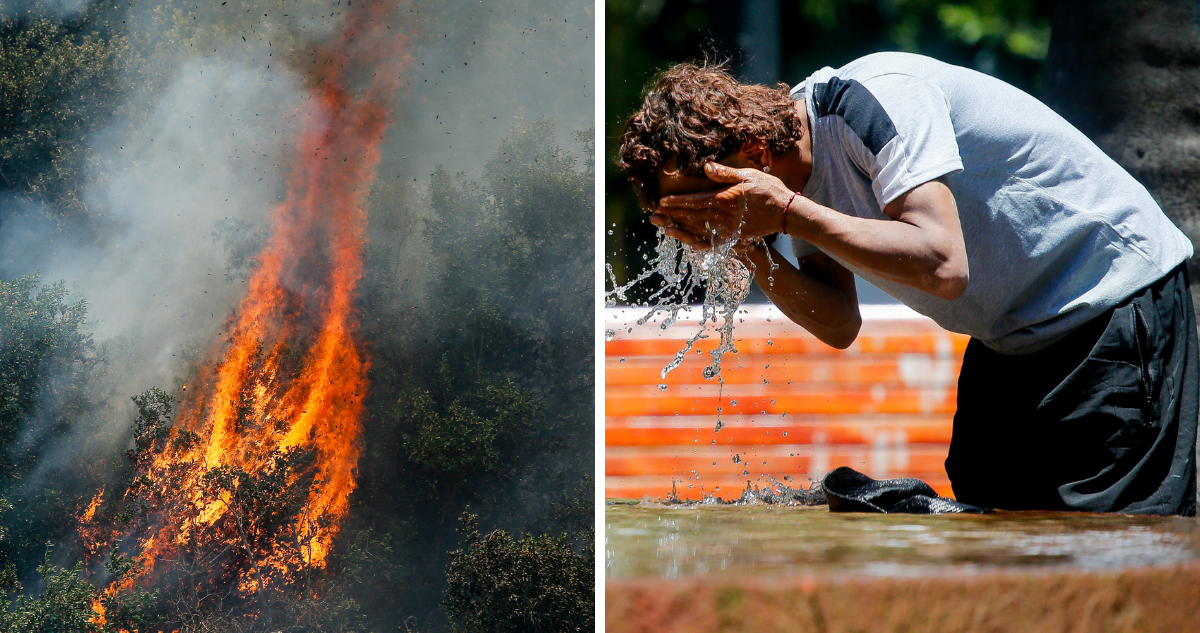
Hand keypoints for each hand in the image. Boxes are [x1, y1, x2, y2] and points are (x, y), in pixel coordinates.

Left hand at [654, 163, 794, 245]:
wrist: (787, 212)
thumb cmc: (769, 189)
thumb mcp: (747, 175)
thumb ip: (725, 173)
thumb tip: (705, 166)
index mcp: (724, 199)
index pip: (694, 201)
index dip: (676, 202)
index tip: (661, 203)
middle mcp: (724, 216)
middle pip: (692, 216)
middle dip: (672, 216)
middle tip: (655, 218)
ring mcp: (729, 229)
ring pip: (700, 230)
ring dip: (681, 230)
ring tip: (666, 230)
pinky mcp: (737, 237)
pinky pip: (717, 244)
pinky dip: (704, 246)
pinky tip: (693, 247)